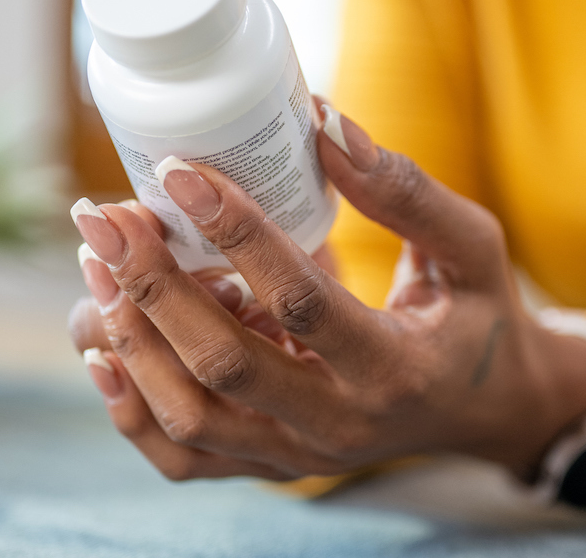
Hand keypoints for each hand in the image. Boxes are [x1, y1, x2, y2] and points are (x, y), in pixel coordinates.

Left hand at [68, 106, 585, 481]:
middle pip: (225, 364)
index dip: (236, 231)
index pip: (302, 300)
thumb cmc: (482, 316)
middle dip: (156, 284)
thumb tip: (325, 121)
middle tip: (109, 217)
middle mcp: (342, 426)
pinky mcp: (272, 465)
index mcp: (397, 369)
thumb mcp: (472, 246)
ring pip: (190, 415)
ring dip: (133, 337)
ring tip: (100, 263)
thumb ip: (406, 191)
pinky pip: (183, 455)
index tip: (181, 171)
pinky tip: (105, 343)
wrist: (485, 406)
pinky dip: (131, 404)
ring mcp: (301, 457)